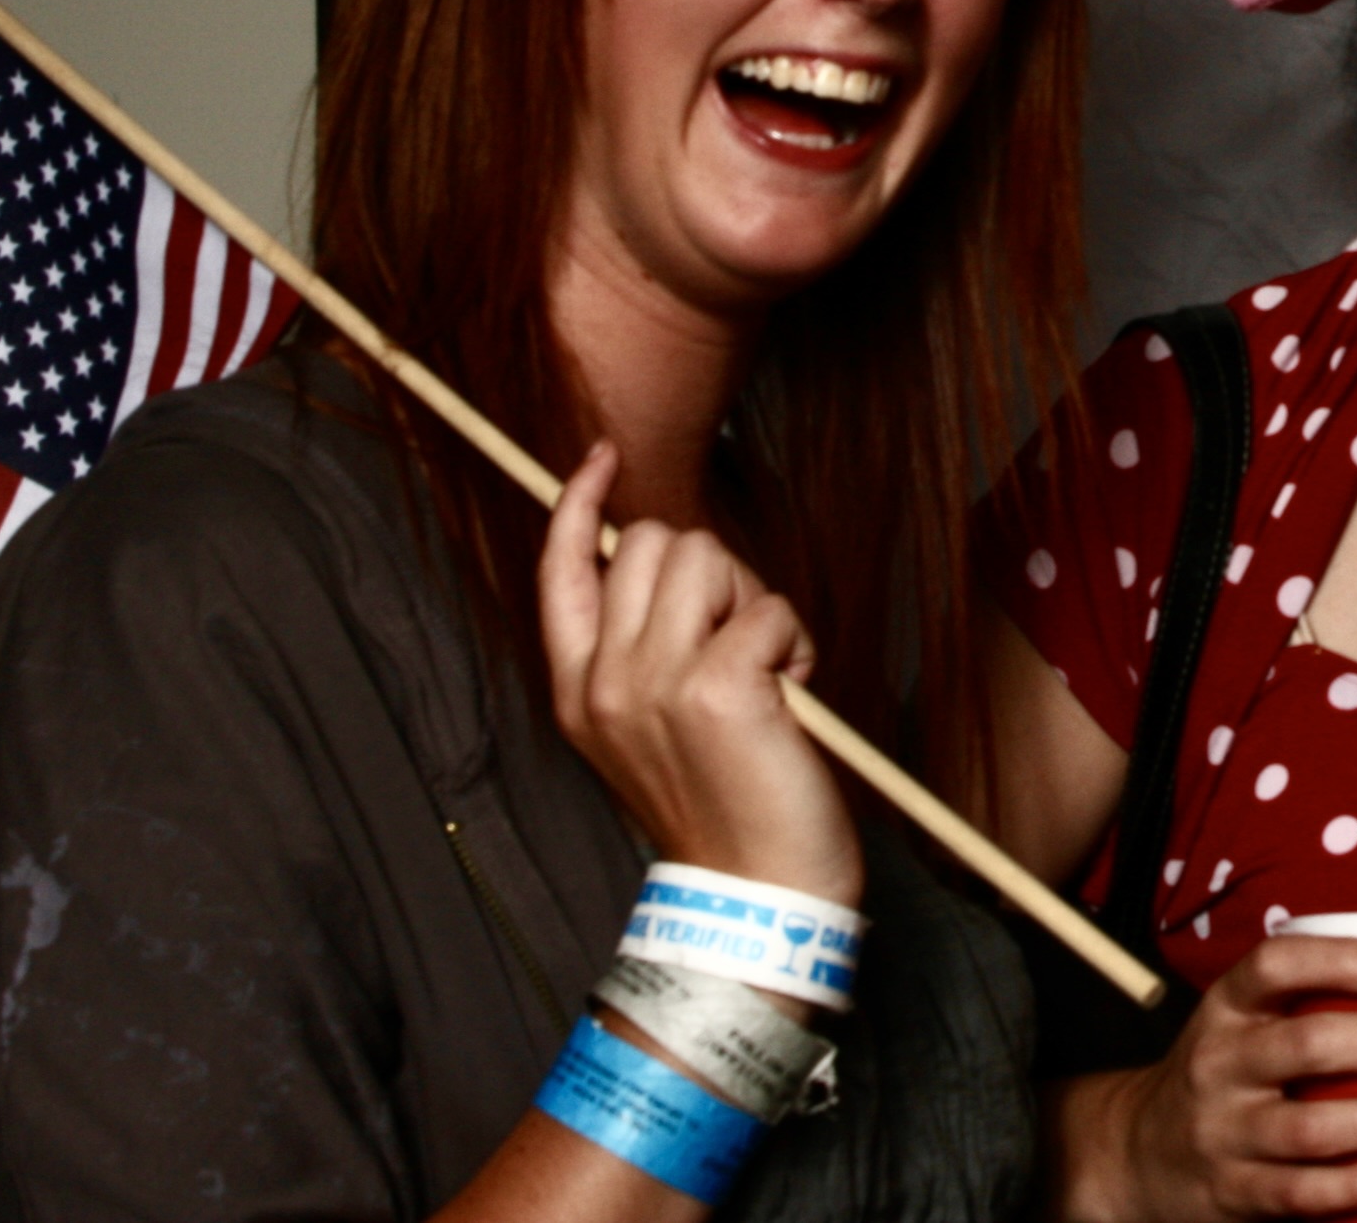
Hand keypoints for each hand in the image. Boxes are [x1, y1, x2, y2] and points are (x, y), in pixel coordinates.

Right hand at [539, 443, 862, 908]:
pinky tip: (793, 696)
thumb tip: (670, 559)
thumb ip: (642, 647)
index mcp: (578, 691)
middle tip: (739, 644)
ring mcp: (656, 683)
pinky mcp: (719, 686)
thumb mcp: (650, 725)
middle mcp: (606, 683)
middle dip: (712, 572)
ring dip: (754, 600)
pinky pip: (769, 608)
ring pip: (707, 555)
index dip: (580, 500)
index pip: (560, 566)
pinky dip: (796, 641)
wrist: (760, 898)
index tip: (604, 458)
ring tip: (767, 671)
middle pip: (653, 542)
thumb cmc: (725, 802)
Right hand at [1069, 934, 1356, 1218]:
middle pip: (1310, 1045)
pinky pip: (1306, 1193)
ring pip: (1315, 1126)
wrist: (1140, 1152)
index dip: (1341, 961)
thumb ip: (1298, 1005)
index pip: (1274, 966)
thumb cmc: (1218, 1076)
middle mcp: (1219, 1063)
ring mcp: (1225, 1131)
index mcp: (1224, 1008)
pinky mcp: (1236, 1192)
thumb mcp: (1237, 1024)